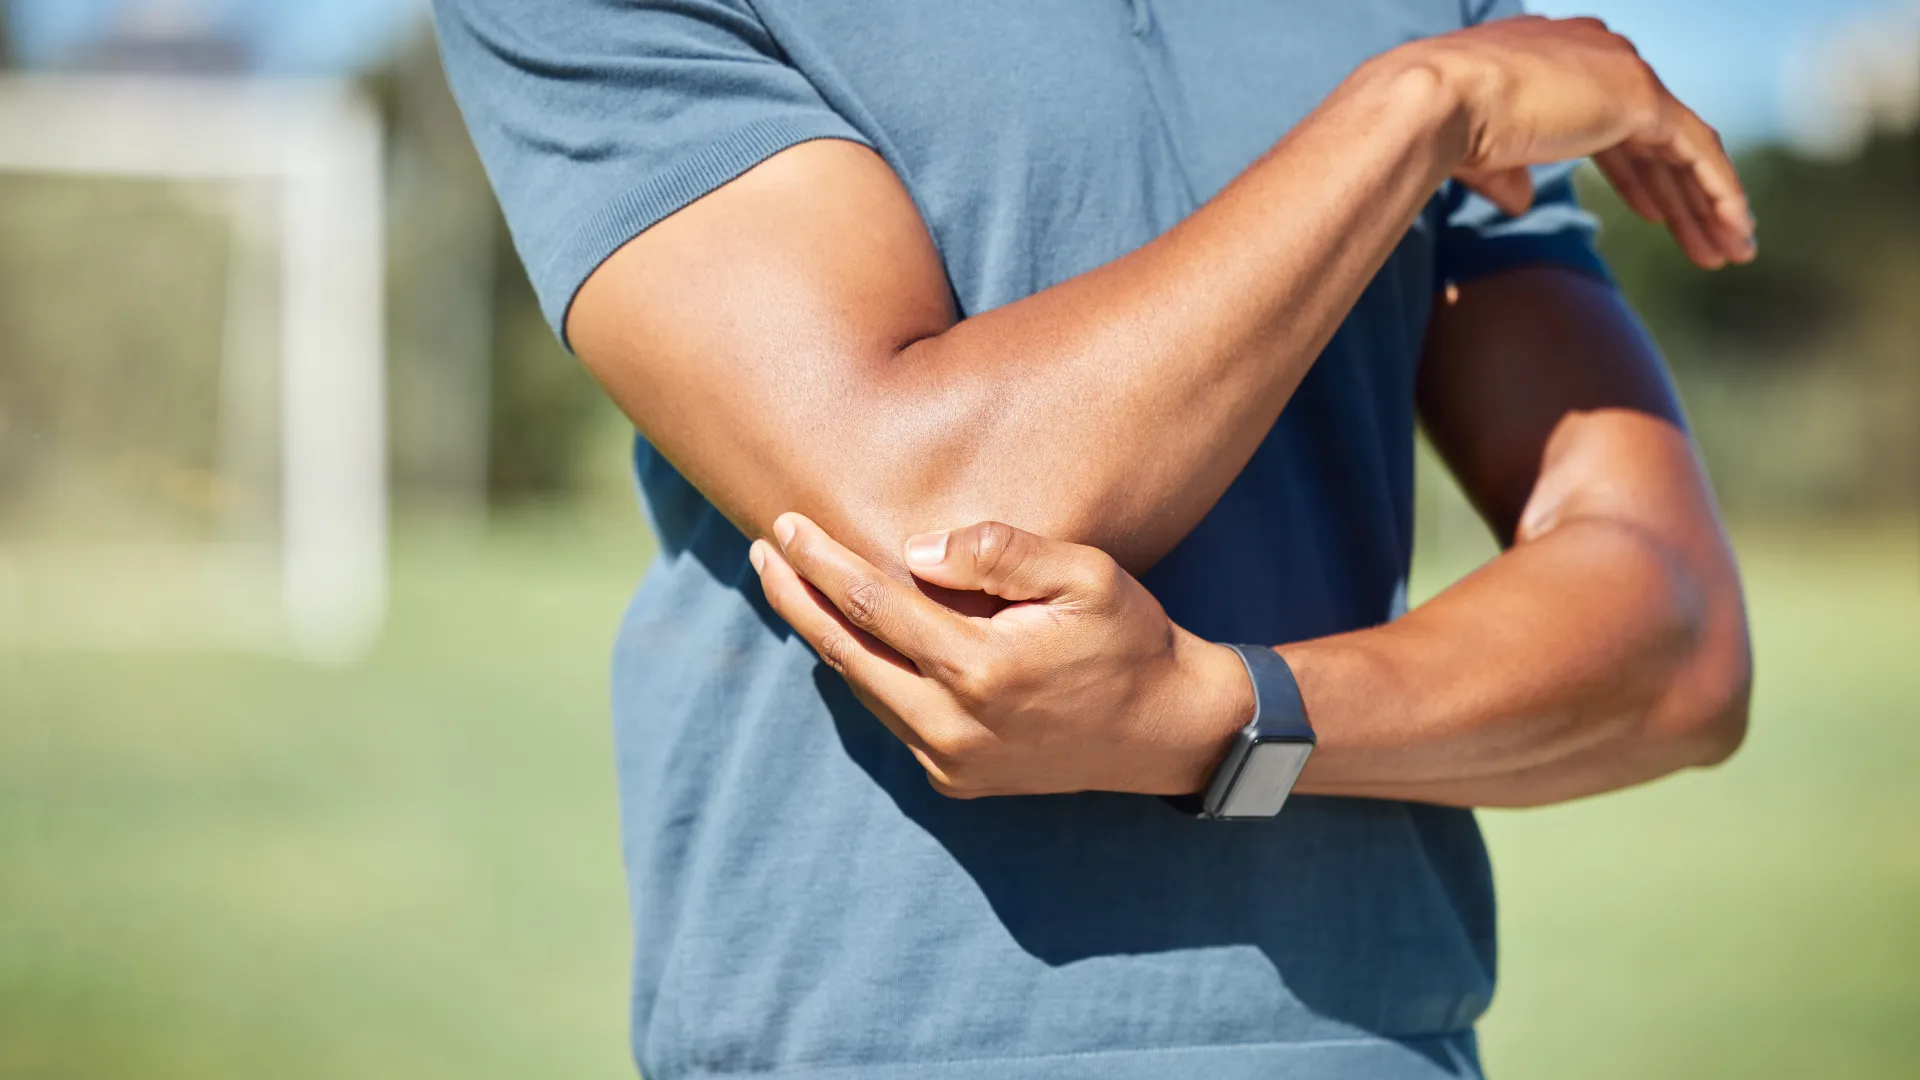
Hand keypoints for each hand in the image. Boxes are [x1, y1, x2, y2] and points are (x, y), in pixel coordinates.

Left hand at [748, 514, 1252, 797]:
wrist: (1169, 730)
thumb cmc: (1129, 638)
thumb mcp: (1085, 574)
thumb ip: (1000, 552)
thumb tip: (909, 551)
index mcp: (980, 668)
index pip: (872, 604)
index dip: (820, 561)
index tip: (786, 524)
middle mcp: (953, 724)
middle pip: (844, 652)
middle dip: (795, 597)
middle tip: (761, 551)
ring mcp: (950, 760)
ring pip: (861, 690)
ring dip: (821, 636)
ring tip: (791, 585)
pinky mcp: (955, 779)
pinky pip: (891, 718)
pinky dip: (864, 675)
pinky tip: (850, 637)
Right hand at [1403, 15, 1754, 268]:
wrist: (1439, 102)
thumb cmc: (1442, 127)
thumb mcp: (1481, 155)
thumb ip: (1508, 173)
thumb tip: (1521, 202)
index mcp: (1561, 60)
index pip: (1615, 123)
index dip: (1638, 174)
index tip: (1657, 215)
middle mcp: (1598, 55)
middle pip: (1655, 139)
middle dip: (1681, 196)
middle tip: (1707, 242)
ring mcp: (1622, 71)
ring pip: (1683, 148)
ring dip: (1708, 204)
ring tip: (1731, 251)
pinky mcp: (1640, 97)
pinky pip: (1697, 150)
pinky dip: (1720, 192)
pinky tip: (1735, 231)